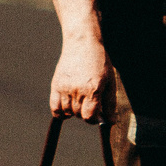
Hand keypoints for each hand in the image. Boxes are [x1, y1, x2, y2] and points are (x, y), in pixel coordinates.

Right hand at [49, 0, 108, 120]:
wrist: (82, 43)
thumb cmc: (99, 62)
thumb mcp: (110, 82)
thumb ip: (110, 104)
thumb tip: (110, 122)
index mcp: (93, 90)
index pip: (89, 117)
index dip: (94, 118)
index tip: (97, 113)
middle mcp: (77, 90)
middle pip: (79, 115)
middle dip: (86, 113)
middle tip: (90, 103)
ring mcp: (65, 88)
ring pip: (67, 112)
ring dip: (74, 111)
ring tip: (80, 101)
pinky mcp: (56, 84)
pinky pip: (55, 107)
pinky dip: (60, 112)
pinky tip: (67, 109)